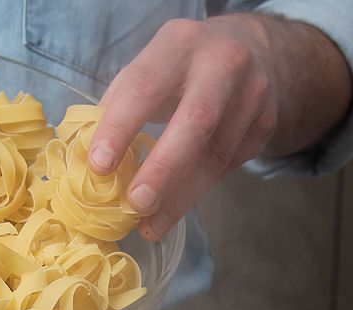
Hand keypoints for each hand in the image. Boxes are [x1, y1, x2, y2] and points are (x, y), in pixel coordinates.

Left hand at [88, 14, 352, 240]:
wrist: (259, 53)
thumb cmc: (185, 67)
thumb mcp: (152, 67)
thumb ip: (119, 104)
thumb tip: (86, 158)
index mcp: (179, 43)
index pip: (145, 85)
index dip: (120, 127)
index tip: (98, 166)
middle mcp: (222, 63)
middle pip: (196, 121)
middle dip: (163, 168)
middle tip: (135, 205)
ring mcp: (252, 94)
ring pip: (216, 155)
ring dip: (179, 196)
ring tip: (149, 224)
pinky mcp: (265, 124)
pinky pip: (228, 166)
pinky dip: (196, 192)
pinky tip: (173, 210)